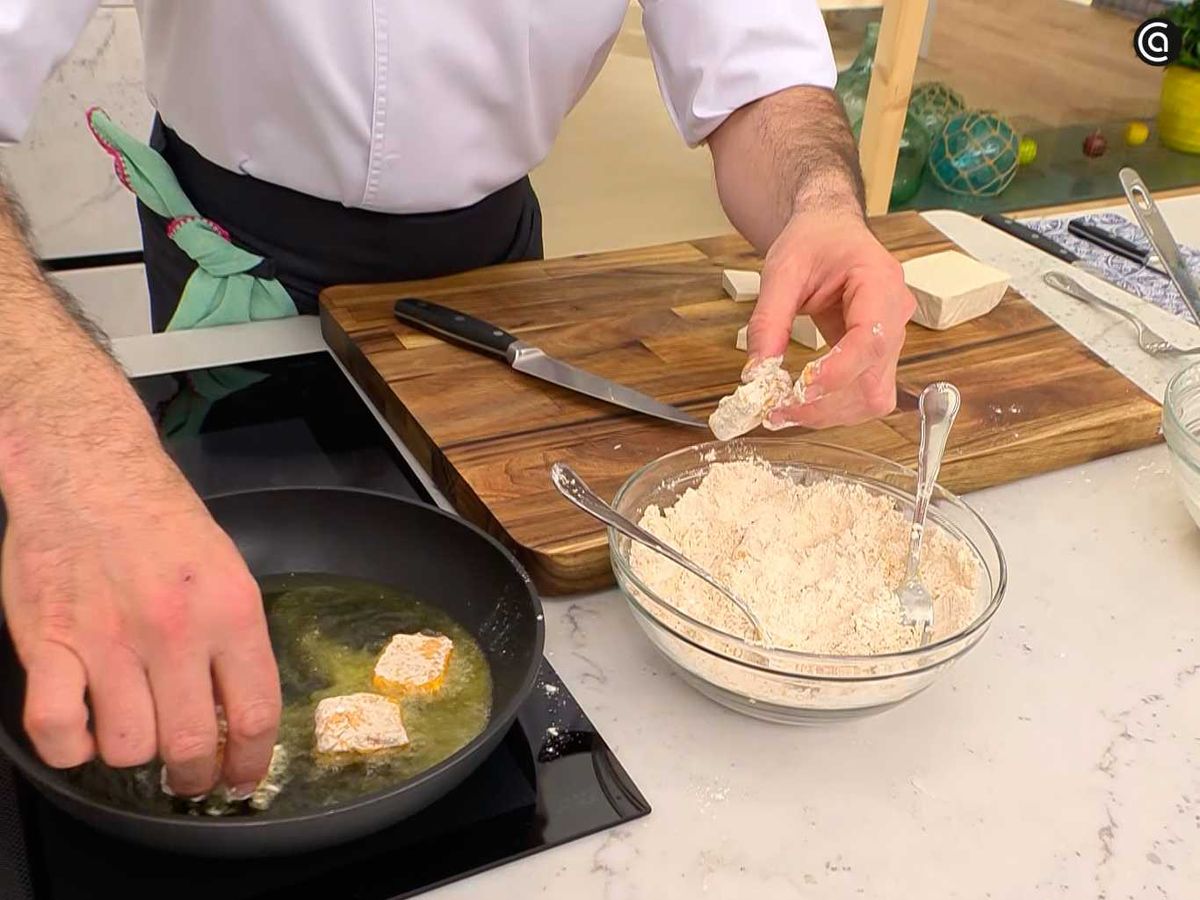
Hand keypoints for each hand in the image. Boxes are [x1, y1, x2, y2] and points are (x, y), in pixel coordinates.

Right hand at [1, 432, 280, 796]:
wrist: (90, 473)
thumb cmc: (162, 522)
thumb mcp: (225, 572)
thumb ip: (234, 640)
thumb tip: (236, 713)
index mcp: (231, 612)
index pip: (254, 713)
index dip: (249, 761)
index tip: (241, 778)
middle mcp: (175, 631)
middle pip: (189, 743)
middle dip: (193, 775)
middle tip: (187, 775)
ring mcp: (108, 640)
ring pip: (126, 747)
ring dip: (130, 752)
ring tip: (131, 726)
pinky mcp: (47, 643)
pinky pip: (57, 730)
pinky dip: (69, 747)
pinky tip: (81, 728)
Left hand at [746, 211, 914, 428]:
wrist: (830, 231)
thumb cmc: (815, 240)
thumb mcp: (782, 270)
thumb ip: (768, 320)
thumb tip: (756, 372)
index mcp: (880, 282)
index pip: (871, 340)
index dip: (838, 372)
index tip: (800, 389)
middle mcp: (895, 315)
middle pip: (874, 381)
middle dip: (827, 405)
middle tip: (778, 410)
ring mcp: (891, 339)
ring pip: (872, 398)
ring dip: (828, 413)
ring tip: (783, 410)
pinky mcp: (877, 357)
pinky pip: (863, 394)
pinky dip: (831, 407)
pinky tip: (801, 403)